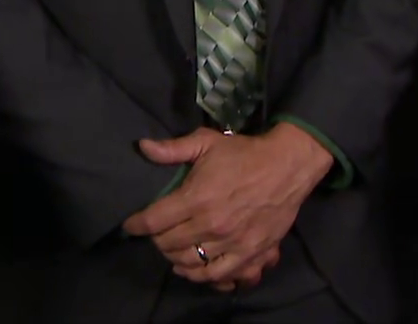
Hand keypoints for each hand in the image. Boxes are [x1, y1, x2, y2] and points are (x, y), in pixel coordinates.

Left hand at [121, 123, 332, 290]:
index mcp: (197, 198)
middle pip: (168, 244)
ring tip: (171, 249)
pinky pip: (216, 275)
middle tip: (155, 233)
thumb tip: (142, 147)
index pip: (154, 220)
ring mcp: (230, 244)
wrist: (287, 167)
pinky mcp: (249, 255)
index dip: (136, 225)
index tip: (130, 225)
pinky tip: (192, 268)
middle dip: (155, 240)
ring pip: (189, 263)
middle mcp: (211, 225)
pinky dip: (199, 276)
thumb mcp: (207, 142)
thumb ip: (173, 149)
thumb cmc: (244, 154)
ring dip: (174, 258)